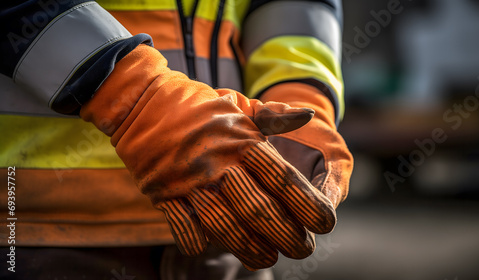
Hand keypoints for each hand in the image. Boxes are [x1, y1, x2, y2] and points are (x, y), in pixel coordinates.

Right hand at [81, 45, 336, 269]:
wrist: (142, 101)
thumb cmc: (197, 105)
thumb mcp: (238, 104)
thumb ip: (274, 116)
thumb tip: (309, 116)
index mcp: (241, 141)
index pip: (281, 177)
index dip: (306, 204)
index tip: (324, 223)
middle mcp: (218, 163)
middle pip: (257, 208)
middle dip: (284, 235)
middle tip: (302, 249)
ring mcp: (188, 180)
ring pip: (223, 224)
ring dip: (248, 247)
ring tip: (267, 258)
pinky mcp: (163, 192)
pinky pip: (183, 226)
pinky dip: (198, 241)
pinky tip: (213, 247)